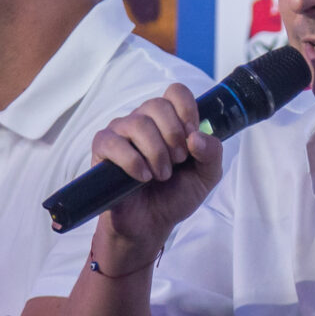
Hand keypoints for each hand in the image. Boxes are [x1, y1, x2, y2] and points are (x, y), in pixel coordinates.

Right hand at [84, 85, 221, 266]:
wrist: (151, 223)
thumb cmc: (175, 195)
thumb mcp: (206, 176)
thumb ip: (212, 153)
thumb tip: (196, 137)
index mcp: (169, 120)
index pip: (176, 92)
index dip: (187, 111)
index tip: (191, 138)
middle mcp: (143, 120)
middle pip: (157, 105)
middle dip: (173, 136)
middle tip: (178, 162)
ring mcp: (121, 132)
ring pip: (138, 124)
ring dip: (156, 153)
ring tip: (161, 175)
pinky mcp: (103, 149)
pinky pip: (113, 142)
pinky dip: (133, 161)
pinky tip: (142, 177)